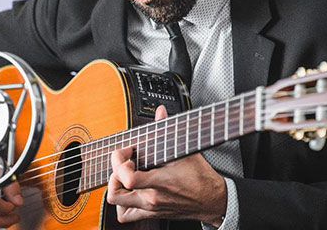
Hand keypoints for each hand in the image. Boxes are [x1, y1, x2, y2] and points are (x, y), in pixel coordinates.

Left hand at [107, 106, 227, 226]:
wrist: (212, 200)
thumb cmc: (201, 177)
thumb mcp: (185, 151)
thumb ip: (167, 129)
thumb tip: (160, 111)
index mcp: (159, 182)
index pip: (127, 178)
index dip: (119, 162)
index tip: (126, 152)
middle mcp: (151, 198)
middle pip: (115, 193)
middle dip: (114, 174)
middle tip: (124, 163)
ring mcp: (150, 208)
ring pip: (117, 204)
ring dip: (116, 188)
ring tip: (124, 176)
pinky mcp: (151, 214)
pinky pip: (126, 215)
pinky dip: (121, 204)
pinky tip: (128, 191)